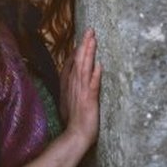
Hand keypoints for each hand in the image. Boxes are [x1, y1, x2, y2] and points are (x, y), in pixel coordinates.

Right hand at [61, 28, 101, 145]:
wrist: (75, 135)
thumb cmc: (74, 120)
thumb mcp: (68, 100)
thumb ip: (71, 87)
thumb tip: (77, 76)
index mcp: (67, 85)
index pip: (71, 63)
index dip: (77, 51)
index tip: (82, 40)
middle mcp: (73, 85)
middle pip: (78, 61)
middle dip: (84, 45)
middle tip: (90, 31)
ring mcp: (80, 92)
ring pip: (84, 68)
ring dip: (89, 53)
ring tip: (93, 40)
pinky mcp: (89, 100)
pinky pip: (92, 85)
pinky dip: (95, 74)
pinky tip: (99, 65)